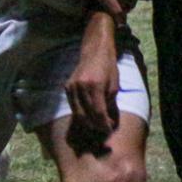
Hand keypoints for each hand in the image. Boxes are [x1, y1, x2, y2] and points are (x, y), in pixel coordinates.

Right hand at [64, 22, 121, 142]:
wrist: (95, 52)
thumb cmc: (108, 68)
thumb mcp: (114, 85)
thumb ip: (110, 103)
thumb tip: (108, 120)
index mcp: (94, 85)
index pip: (98, 111)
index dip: (104, 123)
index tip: (110, 129)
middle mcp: (80, 86)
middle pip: (86, 115)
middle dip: (96, 125)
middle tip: (104, 129)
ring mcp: (71, 87)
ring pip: (77, 113)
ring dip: (87, 122)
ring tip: (97, 125)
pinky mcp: (67, 87)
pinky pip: (73, 106)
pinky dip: (80, 114)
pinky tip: (89, 117)